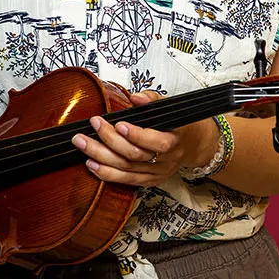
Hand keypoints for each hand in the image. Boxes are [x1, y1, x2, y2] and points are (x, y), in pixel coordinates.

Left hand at [72, 90, 219, 186]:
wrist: (195, 146)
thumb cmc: (181, 125)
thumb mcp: (172, 108)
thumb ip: (153, 100)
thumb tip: (135, 98)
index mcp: (175, 141)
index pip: (156, 142)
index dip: (137, 135)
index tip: (119, 123)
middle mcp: (166, 161)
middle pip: (135, 155)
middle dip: (110, 140)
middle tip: (95, 124)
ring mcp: (157, 173)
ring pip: (126, 169)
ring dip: (101, 157)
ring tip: (84, 144)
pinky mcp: (149, 181)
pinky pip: (126, 181)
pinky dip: (107, 174)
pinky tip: (92, 164)